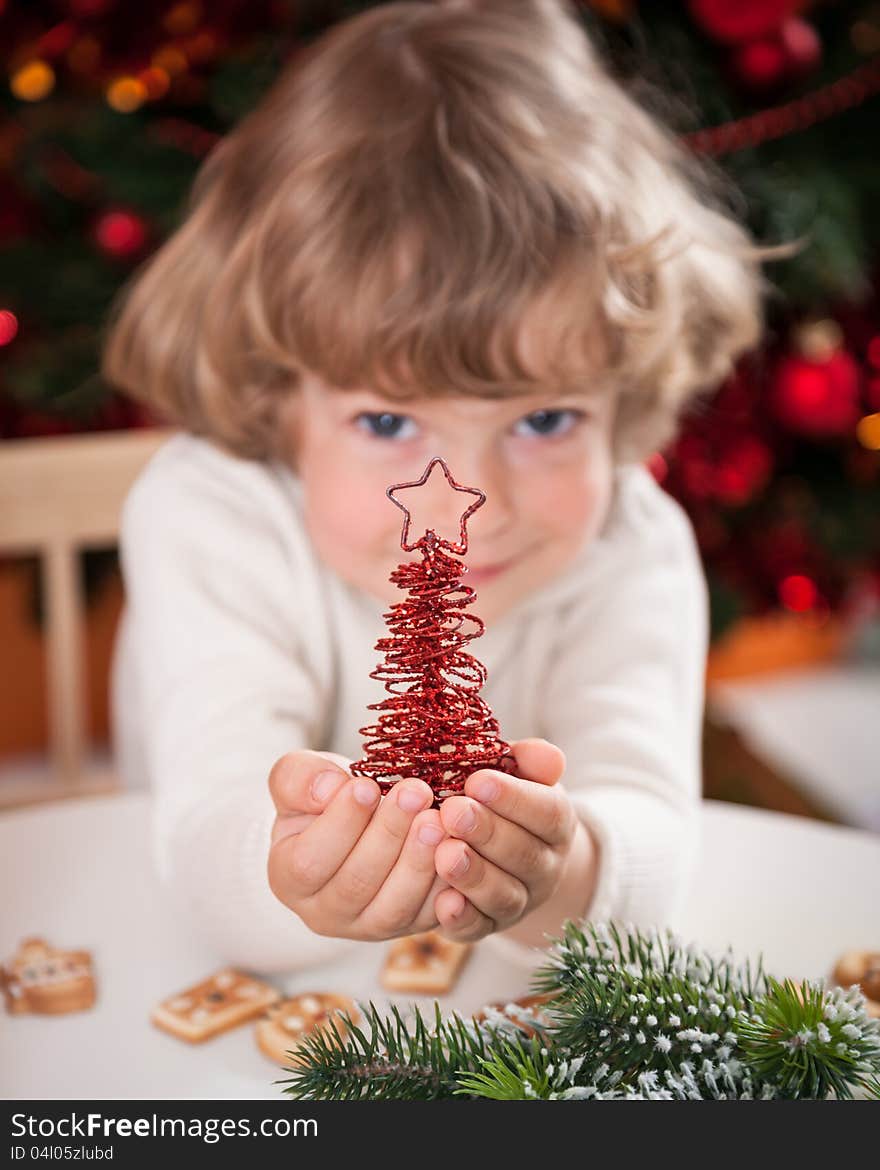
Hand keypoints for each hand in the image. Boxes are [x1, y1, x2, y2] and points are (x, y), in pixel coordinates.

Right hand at [267, 750, 450, 940]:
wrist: (357, 820)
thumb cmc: (325, 798)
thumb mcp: (301, 777)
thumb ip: (299, 779)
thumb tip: (327, 790)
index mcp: (289, 878)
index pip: (310, 861)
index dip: (341, 823)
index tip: (368, 785)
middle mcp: (324, 913)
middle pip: (356, 884)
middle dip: (389, 835)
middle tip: (416, 792)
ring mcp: (369, 926)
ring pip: (394, 907)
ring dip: (419, 862)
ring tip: (437, 819)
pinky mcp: (410, 925)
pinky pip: (430, 914)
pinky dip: (446, 885)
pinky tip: (458, 848)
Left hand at [431, 738, 582, 941]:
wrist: (504, 850)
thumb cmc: (501, 800)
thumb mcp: (519, 774)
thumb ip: (529, 761)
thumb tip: (545, 754)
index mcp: (556, 825)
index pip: (548, 812)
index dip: (515, 798)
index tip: (478, 780)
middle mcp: (545, 868)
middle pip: (524, 855)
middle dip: (487, 833)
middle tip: (452, 812)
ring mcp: (519, 901)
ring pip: (504, 895)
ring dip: (473, 875)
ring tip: (444, 853)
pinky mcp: (488, 926)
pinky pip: (479, 929)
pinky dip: (462, 918)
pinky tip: (442, 902)